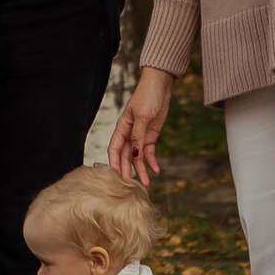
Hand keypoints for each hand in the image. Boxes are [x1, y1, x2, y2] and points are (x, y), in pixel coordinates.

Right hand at [108, 68, 175, 182]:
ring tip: (146, 183)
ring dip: (141, 170)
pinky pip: (149, 152)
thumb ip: (138, 135)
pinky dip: (152, 162)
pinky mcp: (150, 136)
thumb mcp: (142, 115)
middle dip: (128, 170)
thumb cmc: (147, 97)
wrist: (160, 87)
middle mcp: (129, 134)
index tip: (117, 176)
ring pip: (138, 157)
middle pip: (125, 156)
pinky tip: (156, 170)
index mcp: (122, 127)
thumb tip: (134, 154)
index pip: (113, 148)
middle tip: (131, 186)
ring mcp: (139, 136)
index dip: (114, 162)